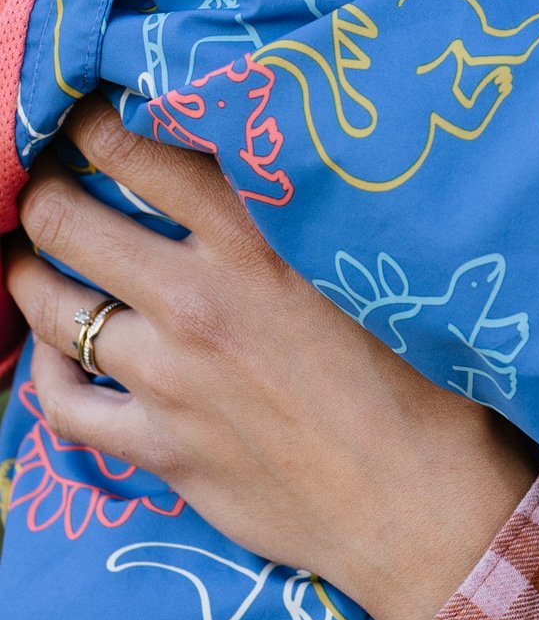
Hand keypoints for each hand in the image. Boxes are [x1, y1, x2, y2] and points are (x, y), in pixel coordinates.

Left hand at [10, 102, 532, 619]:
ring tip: (34, 259)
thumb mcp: (358, 265)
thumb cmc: (415, 374)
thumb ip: (289, 219)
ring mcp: (170, 379)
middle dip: (45, 193)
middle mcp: (198, 300)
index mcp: (256, 240)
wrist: (418, 499)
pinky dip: (45, 373)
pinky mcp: (160, 449)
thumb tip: (243, 168)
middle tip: (49, 184)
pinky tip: (57, 356)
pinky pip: (62, 404)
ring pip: (51, 308)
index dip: (93, 124)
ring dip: (30, 274)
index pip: (137, 151)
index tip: (87, 119)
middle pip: (67, 221)